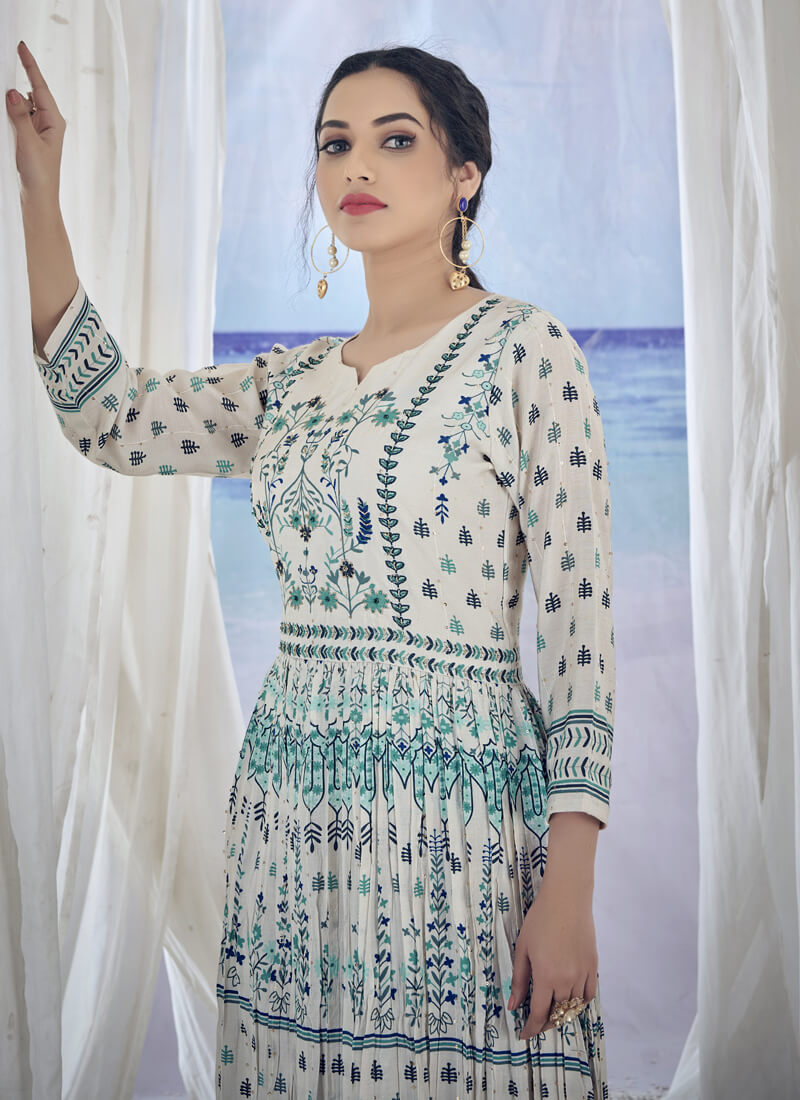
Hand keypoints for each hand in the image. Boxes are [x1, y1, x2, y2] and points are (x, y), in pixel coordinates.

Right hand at [6, 40, 65, 201]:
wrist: (38, 199)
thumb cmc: (40, 175)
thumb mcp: (28, 143)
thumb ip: (19, 117)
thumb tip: (12, 92)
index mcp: (54, 121)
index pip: (39, 87)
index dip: (30, 66)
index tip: (21, 46)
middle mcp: (48, 122)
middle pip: (31, 92)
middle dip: (19, 79)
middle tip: (6, 64)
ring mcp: (38, 130)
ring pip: (22, 105)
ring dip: (12, 101)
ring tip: (6, 101)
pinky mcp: (29, 137)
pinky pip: (18, 117)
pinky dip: (10, 112)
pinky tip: (4, 112)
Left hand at [507, 880, 598, 1040]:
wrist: (567, 900)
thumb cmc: (540, 920)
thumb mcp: (523, 949)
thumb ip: (520, 980)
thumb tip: (515, 1006)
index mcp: (546, 976)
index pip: (540, 1014)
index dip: (531, 1028)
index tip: (524, 1034)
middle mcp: (566, 980)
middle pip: (557, 1014)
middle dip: (545, 1023)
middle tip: (536, 1024)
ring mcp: (582, 974)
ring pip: (573, 1007)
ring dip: (562, 1014)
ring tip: (551, 1013)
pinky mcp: (593, 967)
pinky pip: (588, 995)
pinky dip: (579, 1003)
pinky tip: (570, 1001)